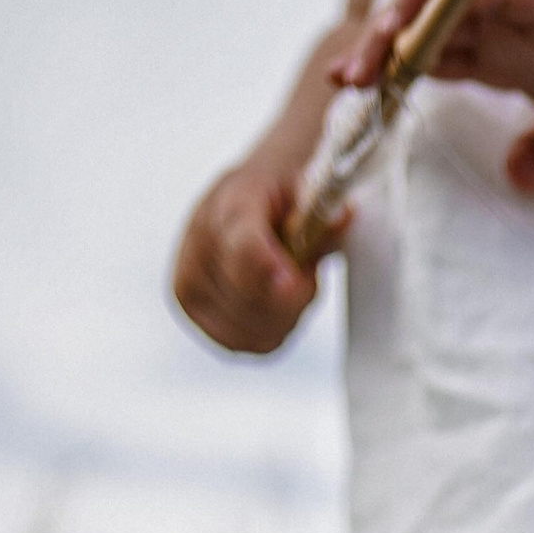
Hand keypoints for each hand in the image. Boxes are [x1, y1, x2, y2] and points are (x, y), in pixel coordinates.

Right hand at [173, 153, 335, 355]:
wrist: (245, 197)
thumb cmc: (280, 197)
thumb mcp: (307, 189)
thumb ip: (321, 212)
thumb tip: (343, 216)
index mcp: (231, 203)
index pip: (244, 246)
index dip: (268, 269)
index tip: (291, 281)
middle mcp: (199, 243)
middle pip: (254, 301)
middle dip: (294, 294)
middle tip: (303, 268)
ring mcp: (190, 281)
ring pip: (255, 330)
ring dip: (285, 316)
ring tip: (284, 281)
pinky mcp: (193, 312)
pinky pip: (249, 343)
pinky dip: (271, 330)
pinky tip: (271, 302)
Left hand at [338, 0, 533, 194]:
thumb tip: (518, 180)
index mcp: (499, 52)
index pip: (427, 52)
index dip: (386, 69)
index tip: (353, 99)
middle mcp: (498, 22)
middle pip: (419, 20)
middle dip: (377, 45)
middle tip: (346, 81)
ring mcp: (517, 4)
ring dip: (403, 17)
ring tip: (375, 50)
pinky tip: (427, 24)